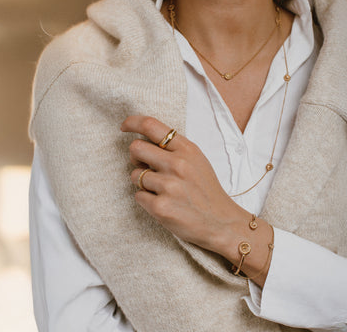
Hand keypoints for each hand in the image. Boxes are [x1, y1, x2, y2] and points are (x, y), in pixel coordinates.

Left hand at [120, 115, 248, 253]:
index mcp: (187, 149)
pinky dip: (146, 200)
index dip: (132, 122)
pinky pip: (138, 196)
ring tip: (162, 191)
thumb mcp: (197, 160)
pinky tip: (163, 203)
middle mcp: (177, 164)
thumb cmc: (206, 190)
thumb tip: (143, 142)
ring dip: (143, 183)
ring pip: (134, 175)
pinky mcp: (161, 207)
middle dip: (135, 158)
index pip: (151, 125)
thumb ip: (174, 149)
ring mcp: (169, 186)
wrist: (222, 222)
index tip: (124, 127)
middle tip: (145, 167)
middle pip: (135, 148)